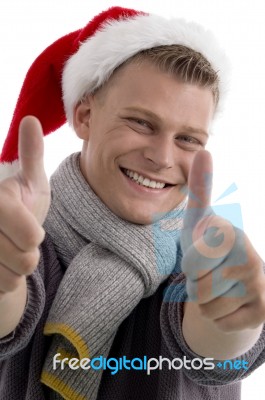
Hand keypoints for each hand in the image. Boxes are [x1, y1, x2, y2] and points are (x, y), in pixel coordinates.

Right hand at [0, 116, 49, 298]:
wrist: (2, 242)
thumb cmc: (19, 209)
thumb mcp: (29, 183)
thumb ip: (31, 155)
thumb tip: (31, 119)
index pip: (29, 234)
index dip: (34, 235)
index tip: (32, 231)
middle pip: (25, 260)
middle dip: (29, 255)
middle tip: (19, 242)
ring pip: (12, 279)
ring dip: (17, 270)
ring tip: (7, 253)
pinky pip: (2, 290)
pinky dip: (6, 283)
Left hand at [181, 150, 264, 332]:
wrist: (232, 276)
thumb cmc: (209, 244)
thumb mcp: (198, 218)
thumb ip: (200, 187)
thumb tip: (203, 150)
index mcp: (231, 235)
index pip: (192, 263)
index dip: (190, 263)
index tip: (204, 252)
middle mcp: (250, 259)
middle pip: (198, 288)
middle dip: (195, 283)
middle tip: (208, 271)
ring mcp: (260, 286)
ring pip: (208, 308)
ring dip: (206, 300)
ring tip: (218, 284)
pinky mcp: (263, 310)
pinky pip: (221, 323)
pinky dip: (219, 316)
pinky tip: (230, 299)